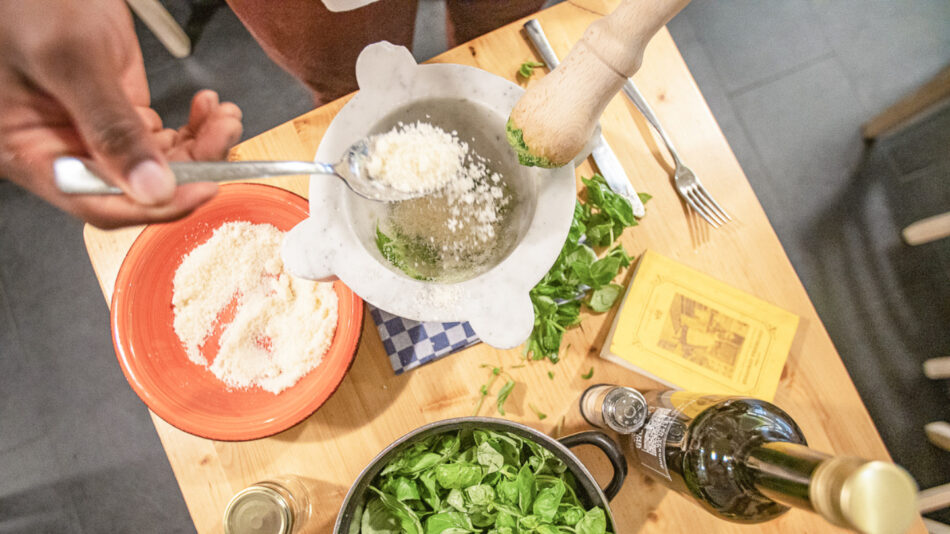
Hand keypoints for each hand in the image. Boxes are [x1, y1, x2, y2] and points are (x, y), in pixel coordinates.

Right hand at [0, 0, 242, 227]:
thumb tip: (151, 187)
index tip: (203, 187)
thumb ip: (111, 126)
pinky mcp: (121, 116)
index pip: (100, 205)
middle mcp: (66, 153)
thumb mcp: (73, 61)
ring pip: (160, 164)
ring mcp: (97, 136)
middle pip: (138, 189)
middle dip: (191, 167)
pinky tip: (209, 108)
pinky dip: (195, 128)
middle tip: (224, 136)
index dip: (155, 205)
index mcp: (32, 154)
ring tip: (224, 118)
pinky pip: (164, 139)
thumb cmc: (33, 5)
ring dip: (201, 146)